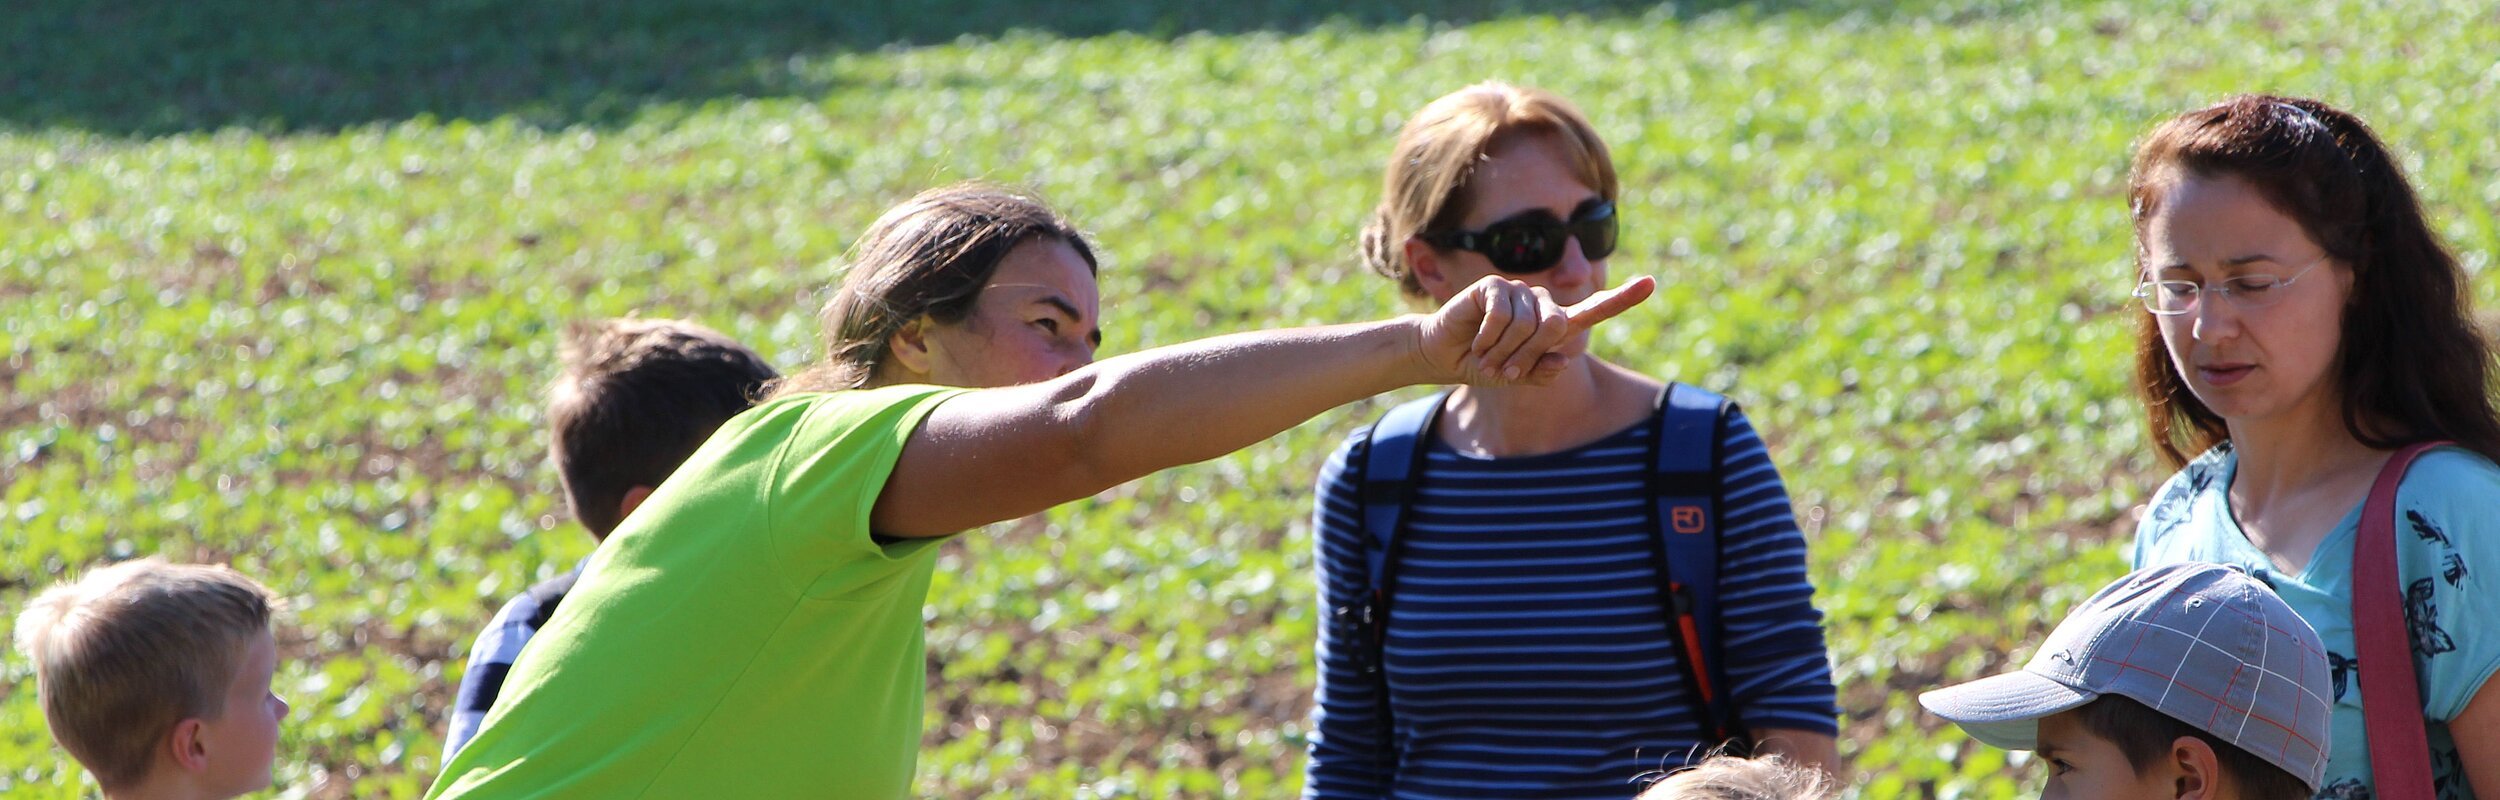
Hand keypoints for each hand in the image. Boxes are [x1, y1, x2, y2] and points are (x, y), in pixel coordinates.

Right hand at [1412, 275, 1654, 385]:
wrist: (1444, 356)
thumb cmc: (1485, 365)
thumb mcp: (1517, 377)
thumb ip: (1542, 372)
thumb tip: (1564, 360)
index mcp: (1554, 324)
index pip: (1594, 310)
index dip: (1623, 298)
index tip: (1650, 283)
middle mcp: (1541, 304)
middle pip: (1556, 326)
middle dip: (1528, 356)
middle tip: (1506, 370)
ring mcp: (1518, 291)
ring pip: (1526, 324)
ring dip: (1503, 351)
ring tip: (1487, 356)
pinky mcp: (1494, 286)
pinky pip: (1502, 315)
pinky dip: (1488, 337)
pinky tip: (1476, 341)